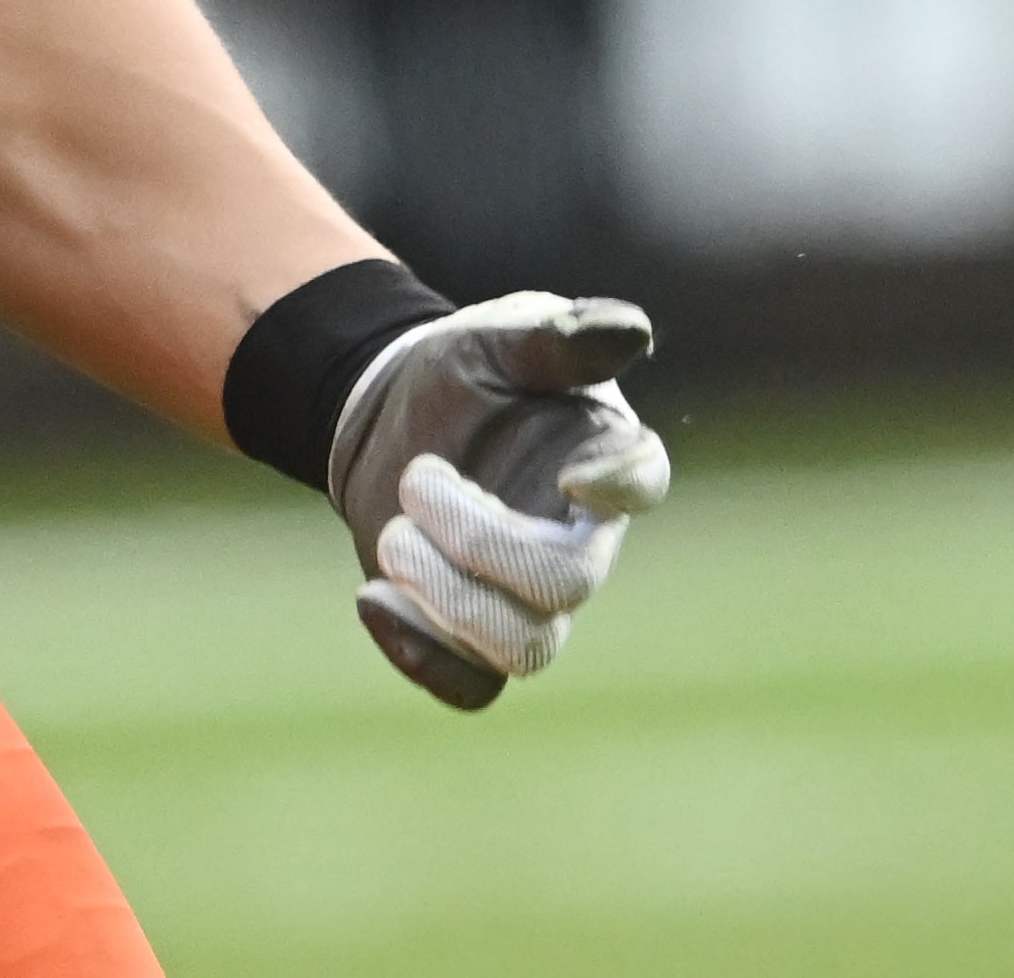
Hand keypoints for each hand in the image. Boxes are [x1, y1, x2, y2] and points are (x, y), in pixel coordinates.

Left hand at [326, 290, 670, 706]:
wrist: (394, 415)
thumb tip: (628, 327)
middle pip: (563, 584)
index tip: (569, 474)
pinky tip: (370, 598)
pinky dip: (421, 657)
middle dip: (479, 540)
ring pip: (523, 648)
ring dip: (445, 598)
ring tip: (391, 535)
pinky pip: (470, 687)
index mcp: (601, 457)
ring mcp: (532, 597)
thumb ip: (559, 336)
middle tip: (417, 478)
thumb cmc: (467, 371)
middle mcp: (581, 540)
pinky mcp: (474, 632)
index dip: (618, 486)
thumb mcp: (500, 338)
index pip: (643, 480)